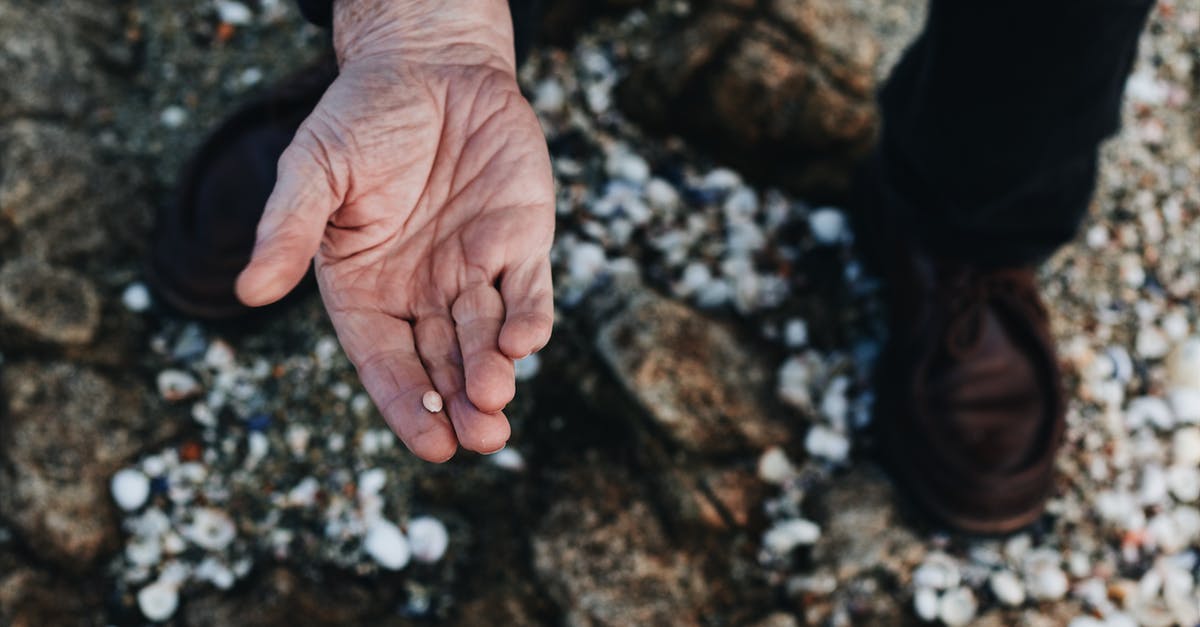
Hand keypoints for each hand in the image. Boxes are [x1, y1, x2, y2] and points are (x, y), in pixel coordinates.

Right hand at [234, 0, 554, 461]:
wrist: (428, 65)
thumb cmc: (360, 117)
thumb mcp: (313, 169)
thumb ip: (288, 229)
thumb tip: (249, 290)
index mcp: (367, 289)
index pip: (386, 362)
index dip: (407, 404)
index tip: (431, 445)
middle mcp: (422, 291)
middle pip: (442, 361)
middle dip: (459, 402)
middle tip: (478, 438)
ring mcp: (473, 270)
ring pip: (486, 336)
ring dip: (493, 370)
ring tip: (496, 401)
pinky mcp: (520, 242)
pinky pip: (528, 290)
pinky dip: (528, 317)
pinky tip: (525, 342)